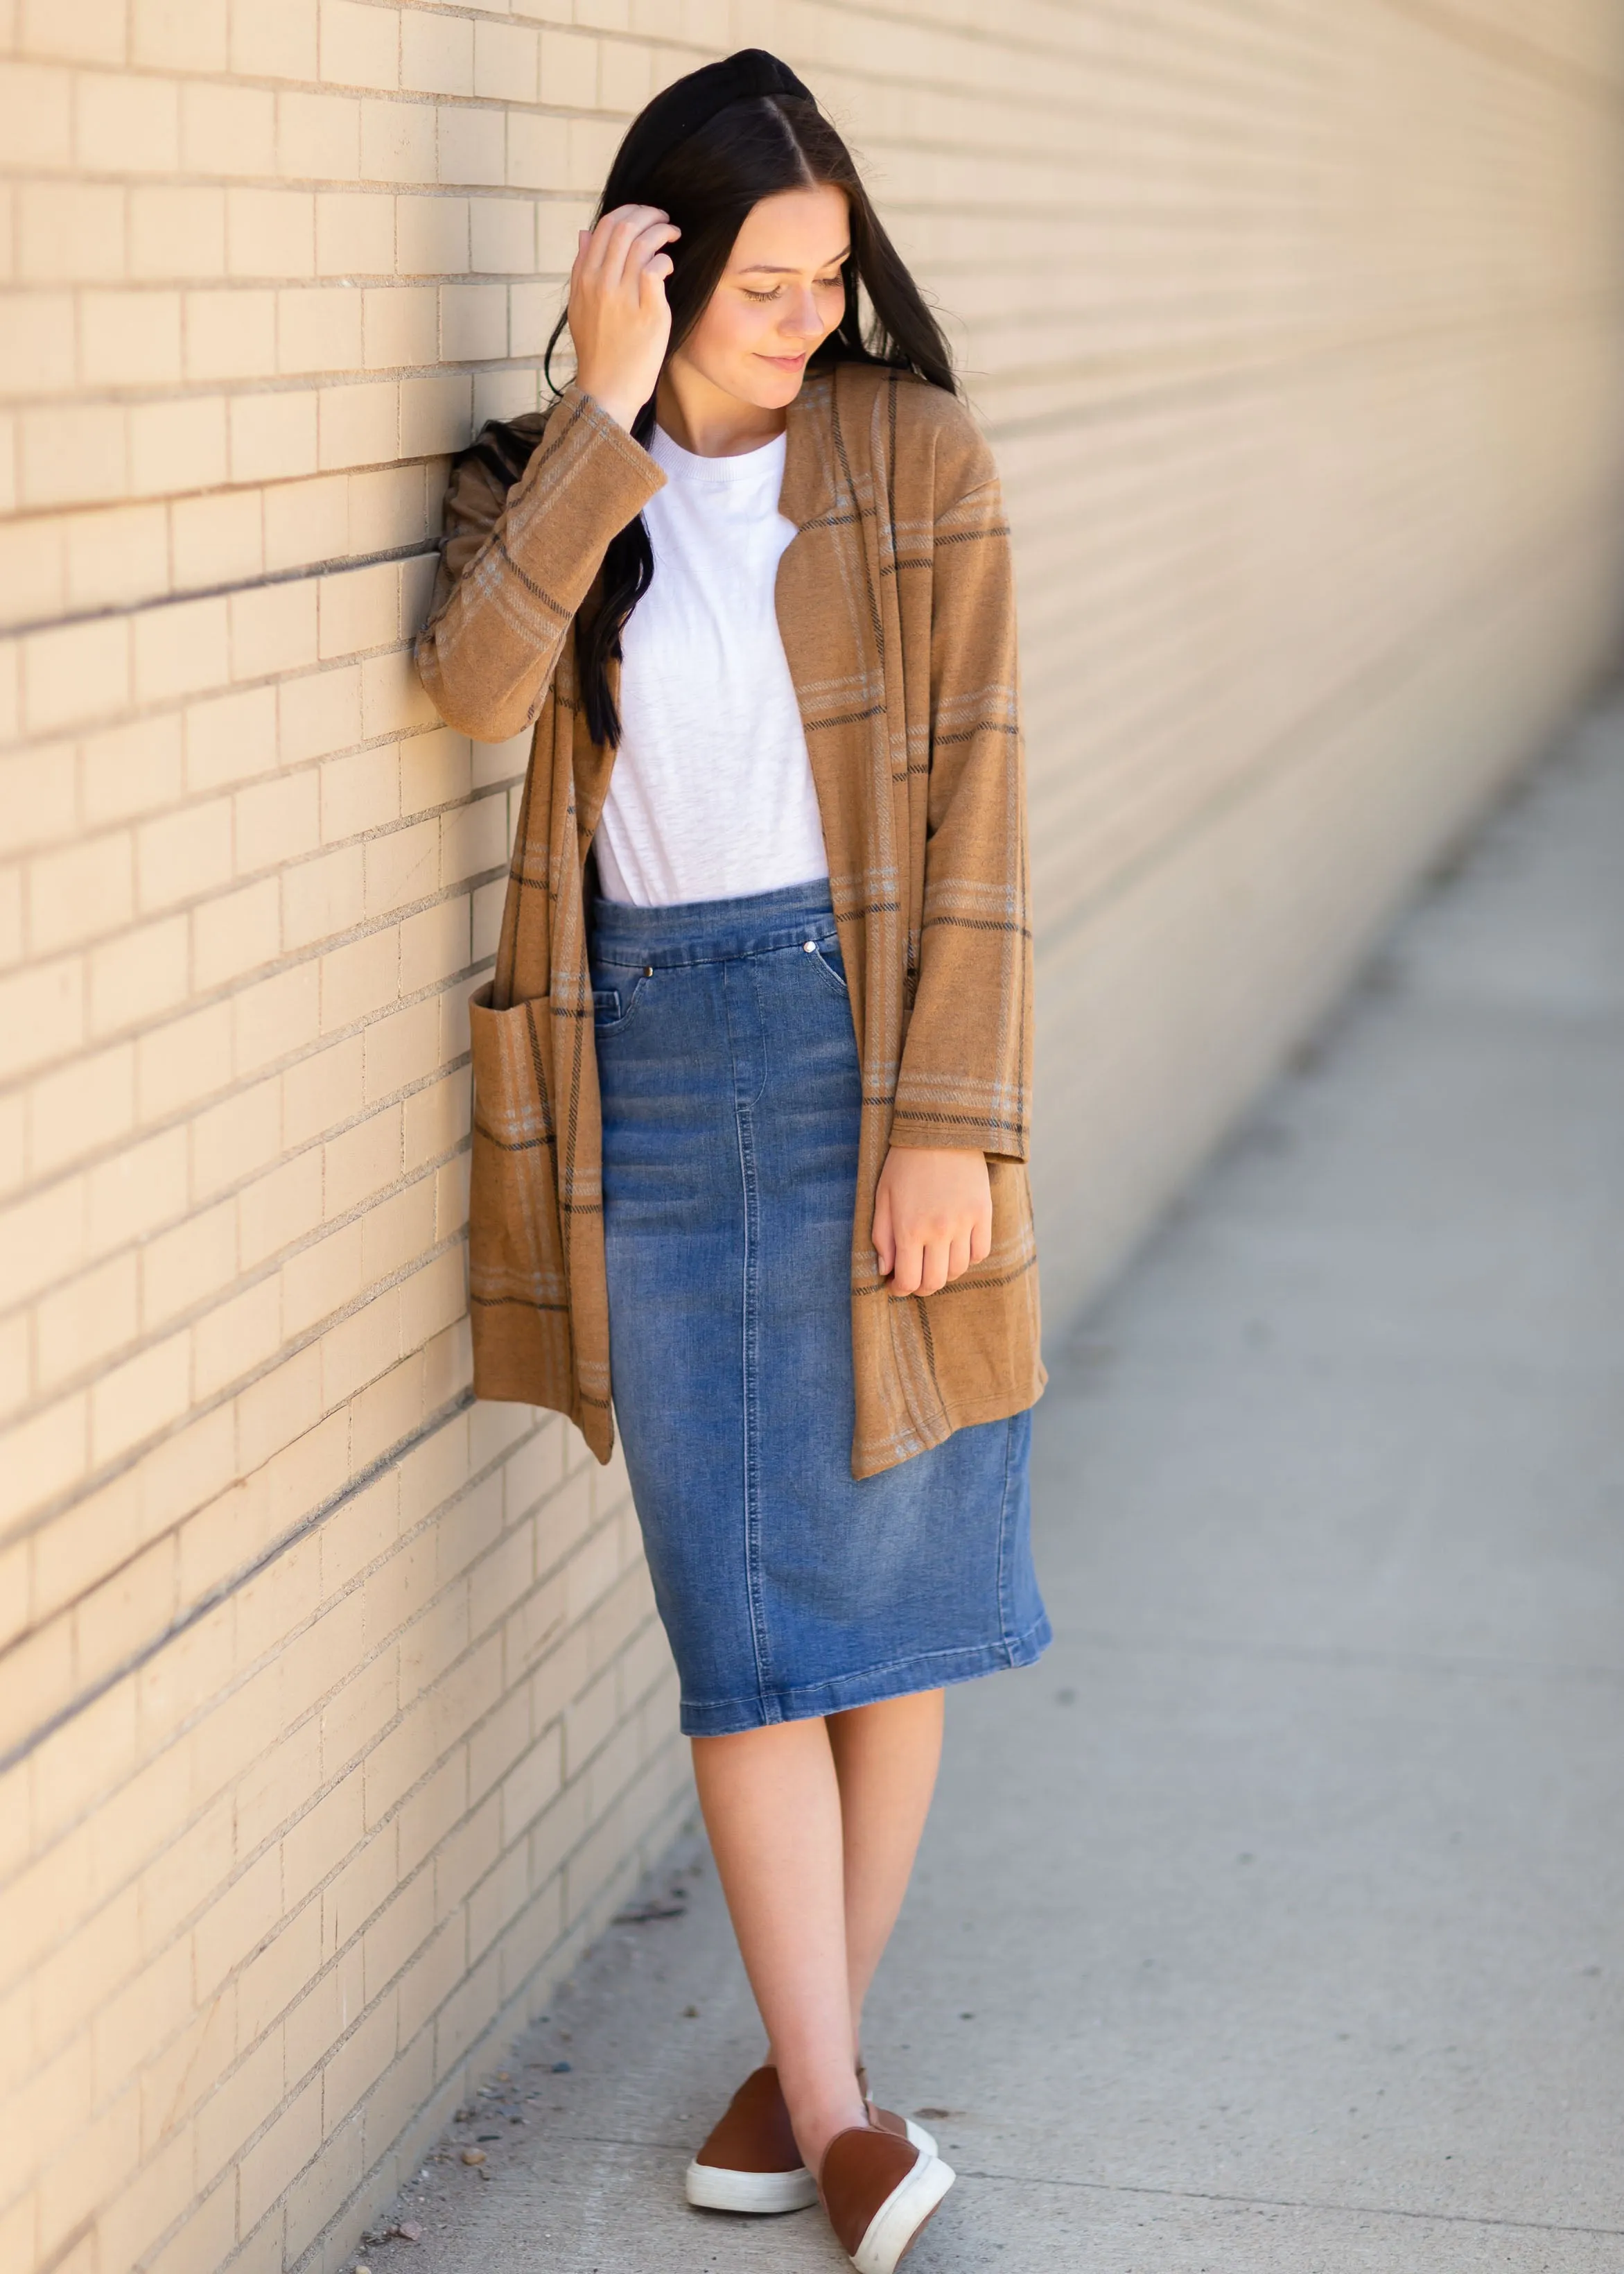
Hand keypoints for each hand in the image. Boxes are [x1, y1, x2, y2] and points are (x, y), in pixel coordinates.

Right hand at [568, 203, 680, 431]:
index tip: (644, 216)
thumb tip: (585, 232)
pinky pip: (657, 269)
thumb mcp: (579, 306)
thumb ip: (582, 267)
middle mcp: (601, 283)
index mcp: (584, 278)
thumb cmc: (597, 350)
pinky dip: (666, 259)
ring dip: (662, 232)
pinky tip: (669, 266)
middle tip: (664, 221)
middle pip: (625, 228)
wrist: (607, 390)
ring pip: (643, 243)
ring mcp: (624, 297)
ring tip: (673, 236)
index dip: (629, 212)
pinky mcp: (648, 313)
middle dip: (649, 215)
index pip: (605, 226)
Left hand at [871, 1146, 992, 1297]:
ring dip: (944, 1272)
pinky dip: (967, 1257)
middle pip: (935, 1282)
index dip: (900, 1289)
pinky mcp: (983, 1213)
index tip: (896, 1284)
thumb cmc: (905, 1163)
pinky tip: (956, 1246)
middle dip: (921, 1287)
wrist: (940, 1130)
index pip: (908, 1280)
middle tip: (914, 1278)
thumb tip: (886, 1270)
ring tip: (934, 1259)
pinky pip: (980, 1252)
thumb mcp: (883, 1197)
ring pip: (958, 1270)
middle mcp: (939, 1230)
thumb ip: (882, 1237)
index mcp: (909, 1228)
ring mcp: (964, 1223)